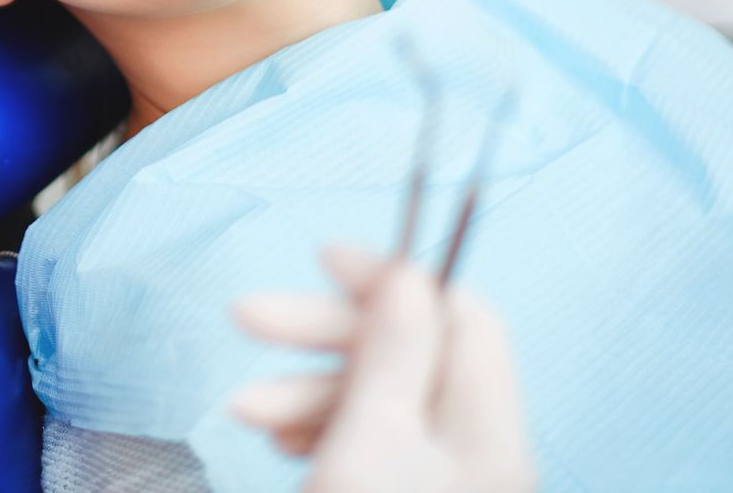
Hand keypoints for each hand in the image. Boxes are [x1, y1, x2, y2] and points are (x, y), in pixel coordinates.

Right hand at [230, 247, 535, 492]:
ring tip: (247, 412)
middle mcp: (474, 451)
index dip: (392, 278)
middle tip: (246, 316)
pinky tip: (278, 441)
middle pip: (408, 352)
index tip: (321, 261)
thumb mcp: (370, 440)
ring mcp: (442, 482)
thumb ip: (392, 352)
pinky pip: (367, 442)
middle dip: (322, 333)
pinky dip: (318, 429)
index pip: (458, 314)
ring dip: (305, 388)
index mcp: (487, 428)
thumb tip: (409, 276)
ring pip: (377, 400)